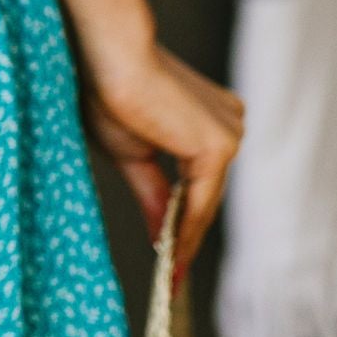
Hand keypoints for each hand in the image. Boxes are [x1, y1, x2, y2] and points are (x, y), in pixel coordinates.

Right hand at [83, 38, 242, 280]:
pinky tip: (171, 255)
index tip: (172, 259)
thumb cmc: (108, 90)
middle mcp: (229, 122)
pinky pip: (202, 200)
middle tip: (171, 277)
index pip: (201, 182)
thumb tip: (164, 236)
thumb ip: (156, 194)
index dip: (185, 222)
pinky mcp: (219, 146)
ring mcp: (229, 132)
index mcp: (209, 117)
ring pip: (205, 199)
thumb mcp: (133, 153)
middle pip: (206, 192)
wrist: (108, 58)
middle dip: (186, 234)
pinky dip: (187, 228)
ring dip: (186, 235)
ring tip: (168, 274)